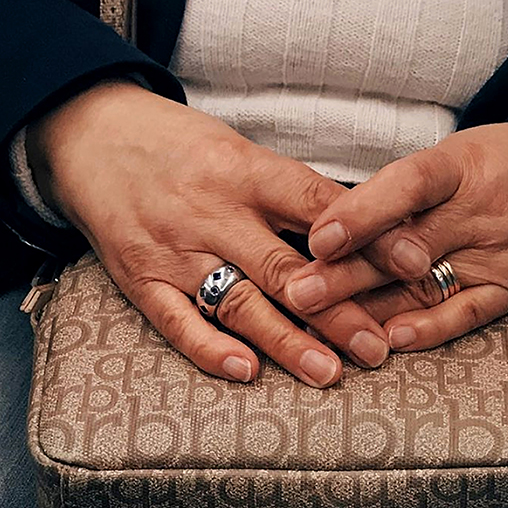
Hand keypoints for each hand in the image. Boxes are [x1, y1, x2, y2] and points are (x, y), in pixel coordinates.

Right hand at [26, 80, 389, 385]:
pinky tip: (246, 372)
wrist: (93, 135)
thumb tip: (355, 222)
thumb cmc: (179, 143)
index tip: (413, 262)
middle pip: (285, 267)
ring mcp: (175, 248)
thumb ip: (286, 189)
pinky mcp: (140, 276)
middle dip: (338, 310)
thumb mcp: (238, 148)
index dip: (369, 234)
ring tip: (331, 372)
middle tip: (381, 346)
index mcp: (245, 170)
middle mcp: (214, 211)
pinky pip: (176, 320)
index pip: (317, 204)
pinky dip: (210, 348)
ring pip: (238, 301)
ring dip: (286, 341)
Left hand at [285, 119, 507, 350]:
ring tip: (318, 322)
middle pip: (407, 245)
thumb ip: (399, 189)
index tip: (318, 238)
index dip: (361, 212)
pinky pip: (469, 312)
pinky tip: (390, 340)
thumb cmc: (500, 162)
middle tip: (295, 290)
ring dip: (370, 308)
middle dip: (346, 272)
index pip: (409, 185)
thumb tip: (330, 222)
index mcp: (464, 164)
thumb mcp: (454, 155)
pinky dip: (430, 328)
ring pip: (428, 284)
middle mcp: (485, 209)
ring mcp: (504, 252)